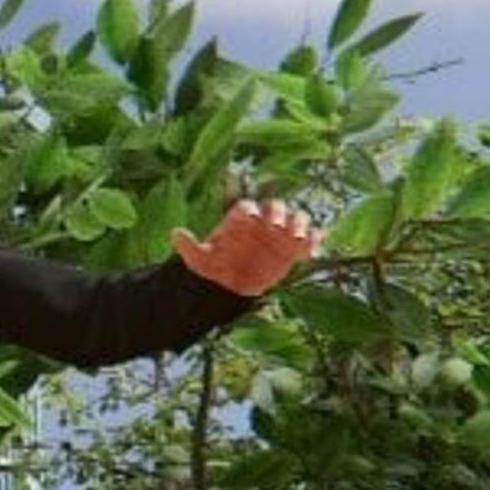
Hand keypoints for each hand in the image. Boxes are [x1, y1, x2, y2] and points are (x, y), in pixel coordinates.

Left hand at [172, 197, 319, 295]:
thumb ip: (189, 247)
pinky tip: (312, 254)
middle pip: (275, 206)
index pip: (247, 207)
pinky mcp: (294, 246)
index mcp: (240, 219)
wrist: (233, 283)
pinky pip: (311, 238)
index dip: (249, 211)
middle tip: (277, 226)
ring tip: (296, 238)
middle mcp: (263, 220)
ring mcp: (281, 231)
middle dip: (278, 212)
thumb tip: (174, 233)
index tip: (251, 218)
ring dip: (300, 224)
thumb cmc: (216, 265)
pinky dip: (315, 241)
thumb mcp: (200, 259)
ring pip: (297, 218)